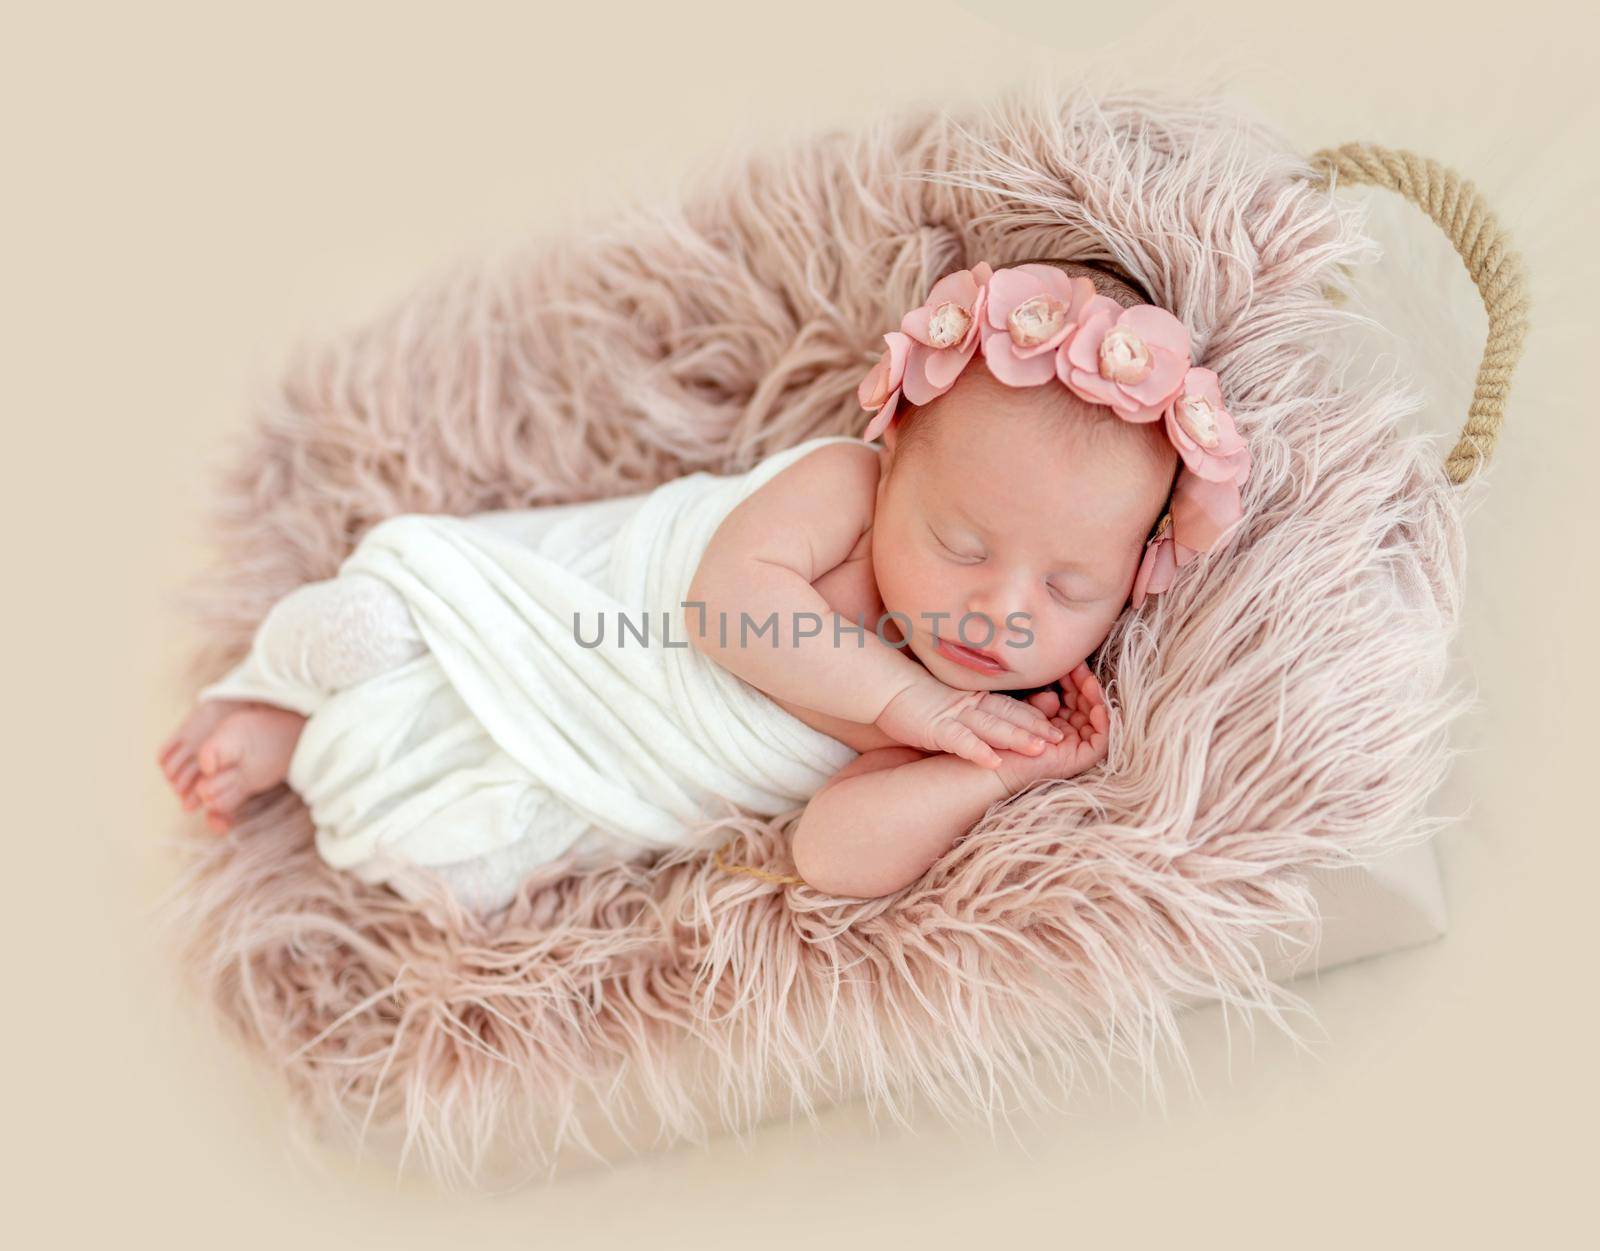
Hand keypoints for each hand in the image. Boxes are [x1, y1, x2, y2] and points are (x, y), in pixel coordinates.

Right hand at [874, 674, 1064, 768]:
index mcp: (972, 700)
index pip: (1009, 707)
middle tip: (1063, 739)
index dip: (1034, 716)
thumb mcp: (946, 702)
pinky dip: (977, 751)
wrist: (882, 685)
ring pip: (992, 727)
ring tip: (1041, 749)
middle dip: (1037, 728)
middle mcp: (968, 706)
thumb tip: (982, 719)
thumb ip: (967, 709)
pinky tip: (993, 762)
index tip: (1057, 725)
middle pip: (1009, 716)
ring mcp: (953, 717)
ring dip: (1017, 737)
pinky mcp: (935, 729)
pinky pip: (960, 741)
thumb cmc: (910, 696)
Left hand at [990, 664, 1109, 794]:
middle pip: (1088, 706)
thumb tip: (1051, 696)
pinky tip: (1096, 706)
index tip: (1070, 663)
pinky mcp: (1079, 759)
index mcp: (1057, 722)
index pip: (1074, 698)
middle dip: (1085, 685)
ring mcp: (1075, 747)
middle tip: (1079, 668)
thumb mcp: (1025, 712)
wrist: (993, 764)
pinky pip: (1100, 741)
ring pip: (1097, 720)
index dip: (1074, 680)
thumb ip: (1040, 703)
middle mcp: (1068, 734)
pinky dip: (1103, 723)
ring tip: (1088, 682)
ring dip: (1095, 699)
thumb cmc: (1005, 738)